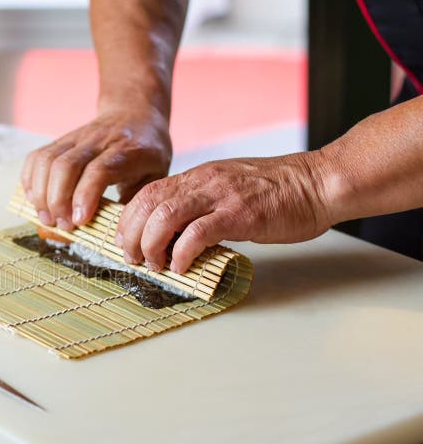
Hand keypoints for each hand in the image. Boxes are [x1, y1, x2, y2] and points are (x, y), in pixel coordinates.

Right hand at [21, 106, 171, 229]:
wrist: (135, 114)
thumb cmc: (146, 153)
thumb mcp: (154, 178)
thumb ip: (134, 204)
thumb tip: (111, 236)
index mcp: (128, 151)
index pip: (99, 170)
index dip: (85, 196)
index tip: (79, 221)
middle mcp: (99, 140)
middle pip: (66, 166)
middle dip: (57, 201)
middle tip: (62, 225)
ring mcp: (76, 137)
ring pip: (47, 160)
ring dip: (41, 193)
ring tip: (47, 217)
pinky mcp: (61, 139)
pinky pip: (37, 156)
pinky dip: (30, 180)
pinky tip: (34, 199)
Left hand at [115, 152, 334, 272]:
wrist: (318, 182)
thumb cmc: (278, 191)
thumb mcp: (229, 190)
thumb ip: (202, 206)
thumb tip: (177, 234)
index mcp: (199, 177)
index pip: (148, 192)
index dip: (129, 219)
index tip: (125, 241)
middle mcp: (204, 182)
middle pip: (147, 203)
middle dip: (131, 234)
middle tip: (133, 258)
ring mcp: (221, 196)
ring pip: (165, 216)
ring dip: (151, 245)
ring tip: (155, 264)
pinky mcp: (240, 214)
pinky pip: (198, 233)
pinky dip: (182, 252)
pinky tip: (182, 266)